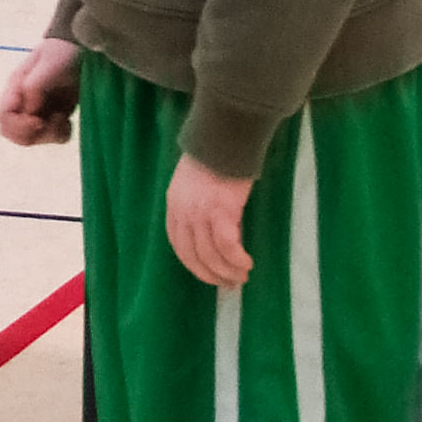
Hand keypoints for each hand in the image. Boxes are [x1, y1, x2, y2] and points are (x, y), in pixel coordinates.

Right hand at [0, 37, 81, 145]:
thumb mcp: (49, 63)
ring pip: (32, 138)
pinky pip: (52, 136)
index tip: (39, 121)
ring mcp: (39, 110)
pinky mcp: (55, 115)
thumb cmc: (64, 51)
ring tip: (63, 118)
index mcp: (16, 87)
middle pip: (13, 132)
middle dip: (33, 135)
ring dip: (49, 134)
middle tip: (53, 122)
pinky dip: (61, 133)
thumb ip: (35, 85)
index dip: (18, 125)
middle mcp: (23, 101)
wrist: (84, 47)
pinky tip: (68, 120)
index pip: (4, 117)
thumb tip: (30, 110)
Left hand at [165, 153, 254, 287]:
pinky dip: (236, 259)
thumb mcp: (193, 183)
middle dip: (210, 274)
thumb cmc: (214, 158)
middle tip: (228, 284)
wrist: (223, 138)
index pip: (178, 244)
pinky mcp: (221, 212)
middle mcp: (183, 212)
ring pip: (211, 255)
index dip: (193, 264)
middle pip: (193, 255)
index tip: (209, 274)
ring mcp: (200, 213)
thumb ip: (196, 206)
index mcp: (174, 205)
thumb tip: (212, 229)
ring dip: (227, 271)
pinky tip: (247, 264)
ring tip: (241, 277)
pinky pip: (227, 246)